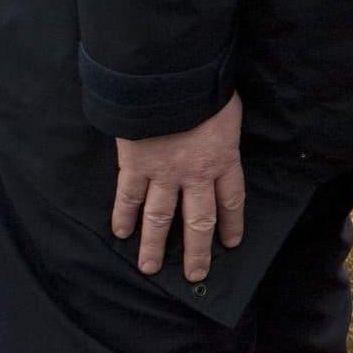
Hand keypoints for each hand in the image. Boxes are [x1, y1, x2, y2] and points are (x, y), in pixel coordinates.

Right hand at [111, 92, 244, 281]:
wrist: (170, 78)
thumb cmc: (204, 86)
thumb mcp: (227, 109)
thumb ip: (222, 131)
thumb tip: (220, 133)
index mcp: (224, 159)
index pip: (231, 200)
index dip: (232, 223)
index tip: (231, 243)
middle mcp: (196, 174)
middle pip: (198, 221)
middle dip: (197, 251)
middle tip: (195, 274)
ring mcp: (164, 173)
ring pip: (160, 218)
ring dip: (154, 245)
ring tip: (150, 268)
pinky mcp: (135, 165)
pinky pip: (128, 197)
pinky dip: (123, 216)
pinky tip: (121, 233)